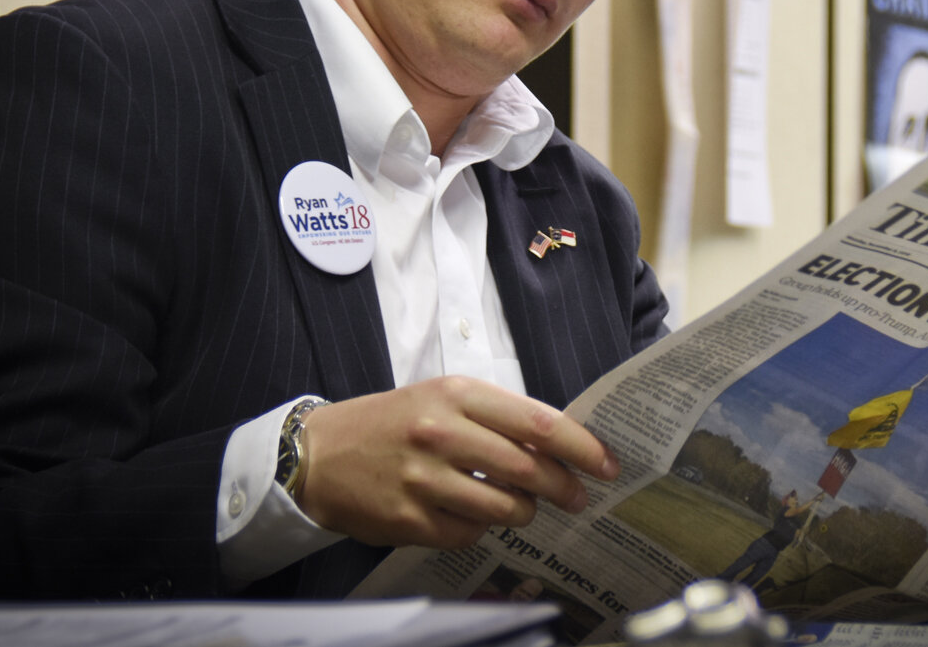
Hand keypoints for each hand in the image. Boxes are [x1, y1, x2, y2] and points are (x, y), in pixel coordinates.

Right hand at [294, 376, 618, 549]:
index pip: (538, 422)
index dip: (581, 446)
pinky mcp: (409, 519)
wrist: (320, 454)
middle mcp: (442, 433)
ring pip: (504, 507)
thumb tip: (557, 444)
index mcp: (457, 395)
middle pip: (528, 468)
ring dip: (526, 511)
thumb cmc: (393, 421)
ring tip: (525, 507)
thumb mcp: (443, 398)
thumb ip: (497, 417)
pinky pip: (469, 533)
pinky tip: (475, 515)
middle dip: (565, 487)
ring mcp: (424, 479)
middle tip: (580, 496)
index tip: (607, 463)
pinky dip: (482, 527)